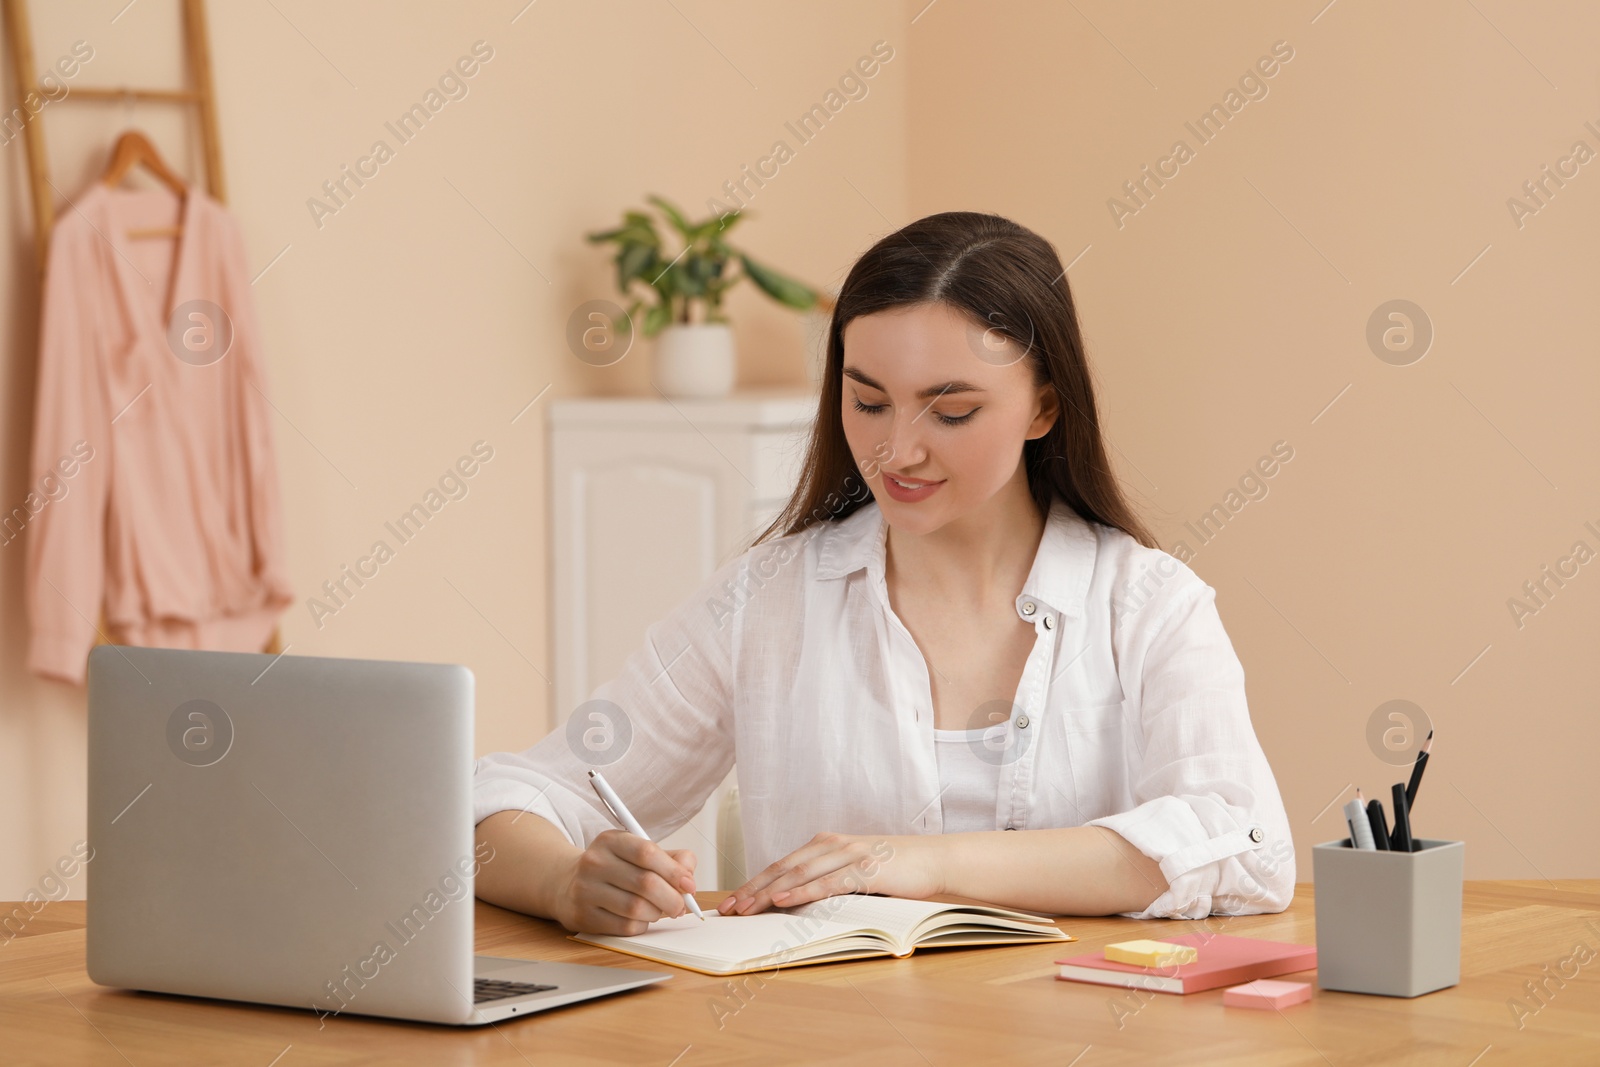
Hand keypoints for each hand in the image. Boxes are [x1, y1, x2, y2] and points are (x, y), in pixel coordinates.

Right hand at [552, 829, 697, 934]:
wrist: (567, 884)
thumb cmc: (615, 868)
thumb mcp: (638, 853)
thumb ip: (671, 859)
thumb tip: (689, 878)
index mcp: (610, 840)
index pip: (647, 852)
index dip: (674, 871)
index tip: (689, 885)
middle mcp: (594, 862)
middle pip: (645, 883)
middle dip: (672, 898)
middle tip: (680, 905)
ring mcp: (585, 890)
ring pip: (636, 908)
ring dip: (657, 913)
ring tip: (659, 910)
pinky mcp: (583, 916)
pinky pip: (624, 926)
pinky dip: (641, 925)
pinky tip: (641, 918)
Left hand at [716, 831, 942, 915]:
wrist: (935, 860)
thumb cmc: (895, 870)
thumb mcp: (854, 872)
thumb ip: (828, 880)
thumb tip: (794, 902)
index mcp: (826, 844)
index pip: (781, 864)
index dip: (753, 883)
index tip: (731, 901)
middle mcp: (832, 844)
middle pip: (782, 868)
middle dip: (751, 889)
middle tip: (728, 909)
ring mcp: (848, 854)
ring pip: (798, 873)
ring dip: (768, 892)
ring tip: (746, 907)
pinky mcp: (865, 868)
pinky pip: (827, 882)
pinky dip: (802, 891)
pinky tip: (783, 899)